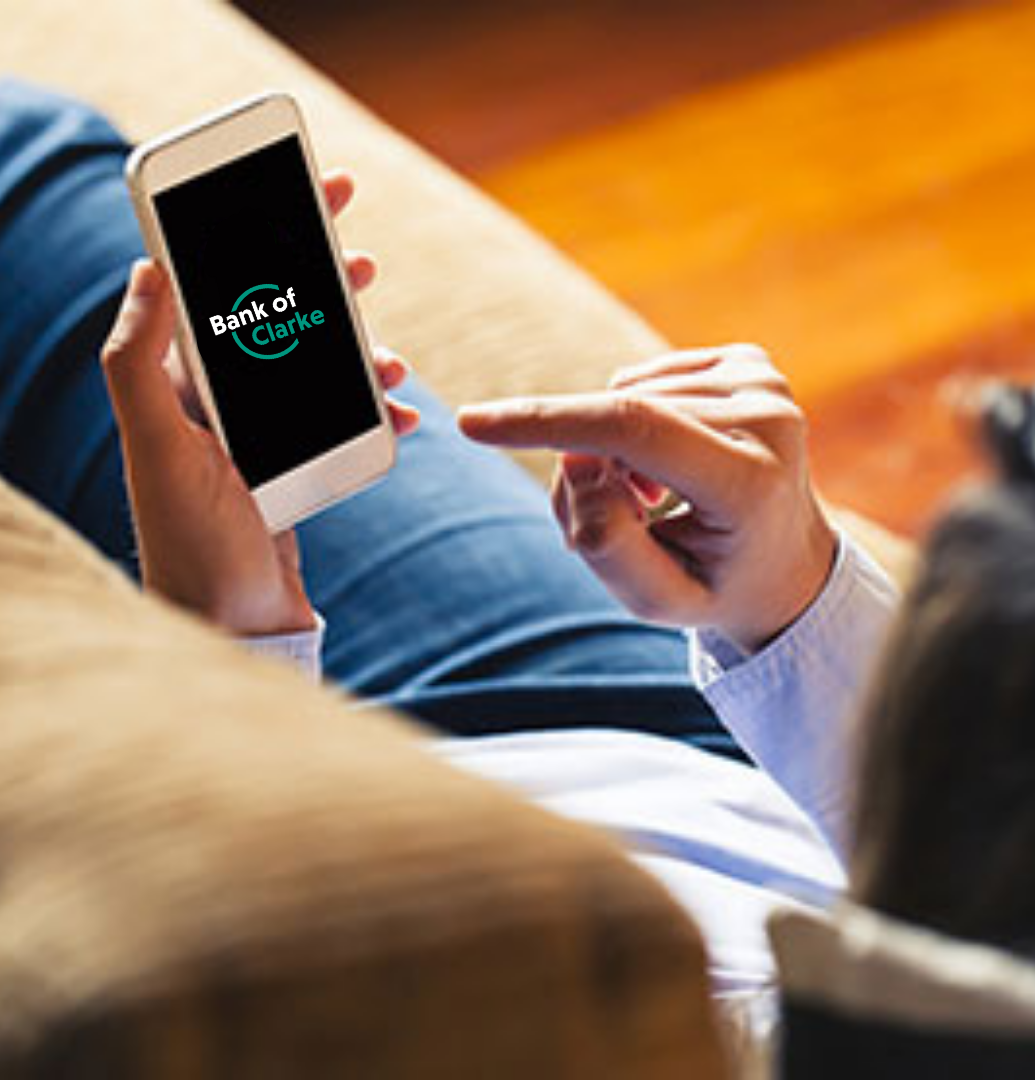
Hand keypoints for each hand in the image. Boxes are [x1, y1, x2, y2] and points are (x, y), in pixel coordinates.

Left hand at [101, 171, 418, 636]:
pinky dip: (377, 412)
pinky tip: (405, 415)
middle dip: (321, 283)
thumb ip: (139, 361)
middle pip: (277, 320)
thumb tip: (146, 268)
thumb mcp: (160, 449)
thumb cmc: (191, 545)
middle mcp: (217, 404)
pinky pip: (342, 421)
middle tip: (359, 255)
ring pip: (318, 369)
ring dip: (359, 352)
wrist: (232, 626)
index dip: (258, 233)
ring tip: (392, 356)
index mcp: (180, 386)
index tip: (301, 194)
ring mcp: (259, 436)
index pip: (218, 288)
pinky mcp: (293, 468)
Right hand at [458, 345, 835, 650]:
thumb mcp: (656, 599)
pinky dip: (636, 423)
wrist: (787, 561)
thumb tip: (574, 456)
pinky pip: (645, 381)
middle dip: (586, 466)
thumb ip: (603, 540)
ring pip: (626, 397)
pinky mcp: (751, 362)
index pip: (632, 430)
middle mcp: (769, 417)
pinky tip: (673, 463)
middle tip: (624, 518)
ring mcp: (765, 382)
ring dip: (613, 449)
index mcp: (753, 482)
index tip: (473, 423)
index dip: (547, 422)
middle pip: (619, 420)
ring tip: (655, 500)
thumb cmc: (716, 585)